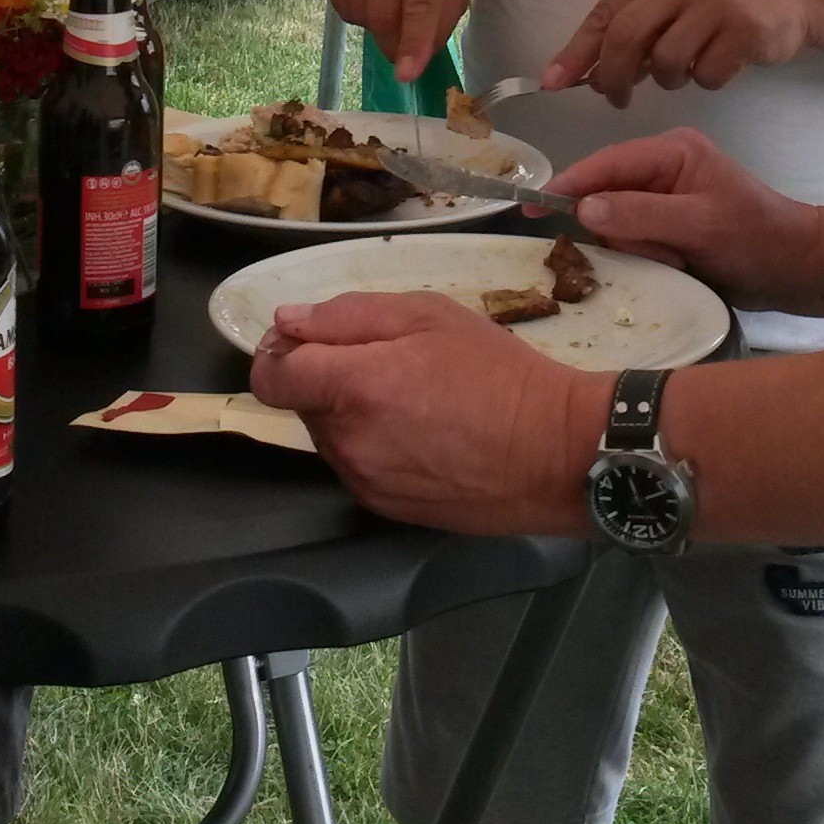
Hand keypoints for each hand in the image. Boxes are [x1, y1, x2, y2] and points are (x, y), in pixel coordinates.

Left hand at [251, 292, 605, 531]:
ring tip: (414, 400)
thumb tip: (288, 322)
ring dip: (351, 414)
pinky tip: (423, 434)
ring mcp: (364, 480)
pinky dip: (374, 446)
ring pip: (330, 436)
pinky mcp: (384, 508)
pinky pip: (358, 466)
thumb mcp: (429, 316)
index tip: (305, 341)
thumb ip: (348, 315)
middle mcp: (347, 441)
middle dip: (327, 378)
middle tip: (388, 362)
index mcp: (352, 386)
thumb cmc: (497, 373)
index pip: (271, 376)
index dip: (279, 353)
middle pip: (302, 404)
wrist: (552, 452)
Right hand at [322, 0, 471, 83]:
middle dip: (395, 41)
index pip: (419, 2)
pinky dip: (360, 12)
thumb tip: (416, 59)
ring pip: (360, 16)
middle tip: (406, 39)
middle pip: (383, 16)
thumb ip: (443, 17)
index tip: (406, 74)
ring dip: (378, 24)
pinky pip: (343, 9)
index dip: (413, 41)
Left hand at [545, 0, 811, 106]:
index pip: (603, 14)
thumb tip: (584, 73)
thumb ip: (634, 26)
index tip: (552, 82)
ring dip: (668, 79)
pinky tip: (719, 63)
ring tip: (685, 68)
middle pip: (625, 38)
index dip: (575, 52)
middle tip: (617, 98)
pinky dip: (707, 81)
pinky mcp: (744, 30)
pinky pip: (707, 75)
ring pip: (666, 63)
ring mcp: (714, 4)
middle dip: (613, 78)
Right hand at [547, 127, 818, 300]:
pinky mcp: (668, 228)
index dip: (567, 184)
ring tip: (678, 261)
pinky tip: (675, 266)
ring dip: (640, 249)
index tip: (530, 206)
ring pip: (618, 225)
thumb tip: (583, 208)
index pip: (606, 163)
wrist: (798, 271)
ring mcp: (665, 200)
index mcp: (673, 152)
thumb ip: (640, 214)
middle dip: (622, 231)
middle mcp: (664, 170)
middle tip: (661, 253)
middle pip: (607, 195)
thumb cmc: (756, 240)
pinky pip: (634, 242)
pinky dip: (646, 257)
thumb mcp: (700, 225)